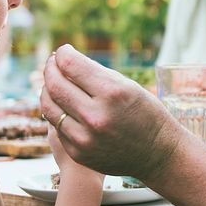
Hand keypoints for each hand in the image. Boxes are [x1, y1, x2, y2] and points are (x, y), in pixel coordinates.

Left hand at [39, 45, 184, 181]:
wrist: (157, 154)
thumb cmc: (146, 114)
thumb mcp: (128, 86)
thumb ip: (95, 74)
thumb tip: (63, 60)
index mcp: (112, 93)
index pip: (70, 64)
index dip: (63, 54)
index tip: (63, 51)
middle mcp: (96, 116)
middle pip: (54, 84)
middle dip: (50, 69)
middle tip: (53, 64)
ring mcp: (85, 138)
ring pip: (49, 106)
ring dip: (48, 90)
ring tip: (54, 84)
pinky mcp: (78, 153)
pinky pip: (56, 126)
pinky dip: (57, 112)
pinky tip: (65, 105)